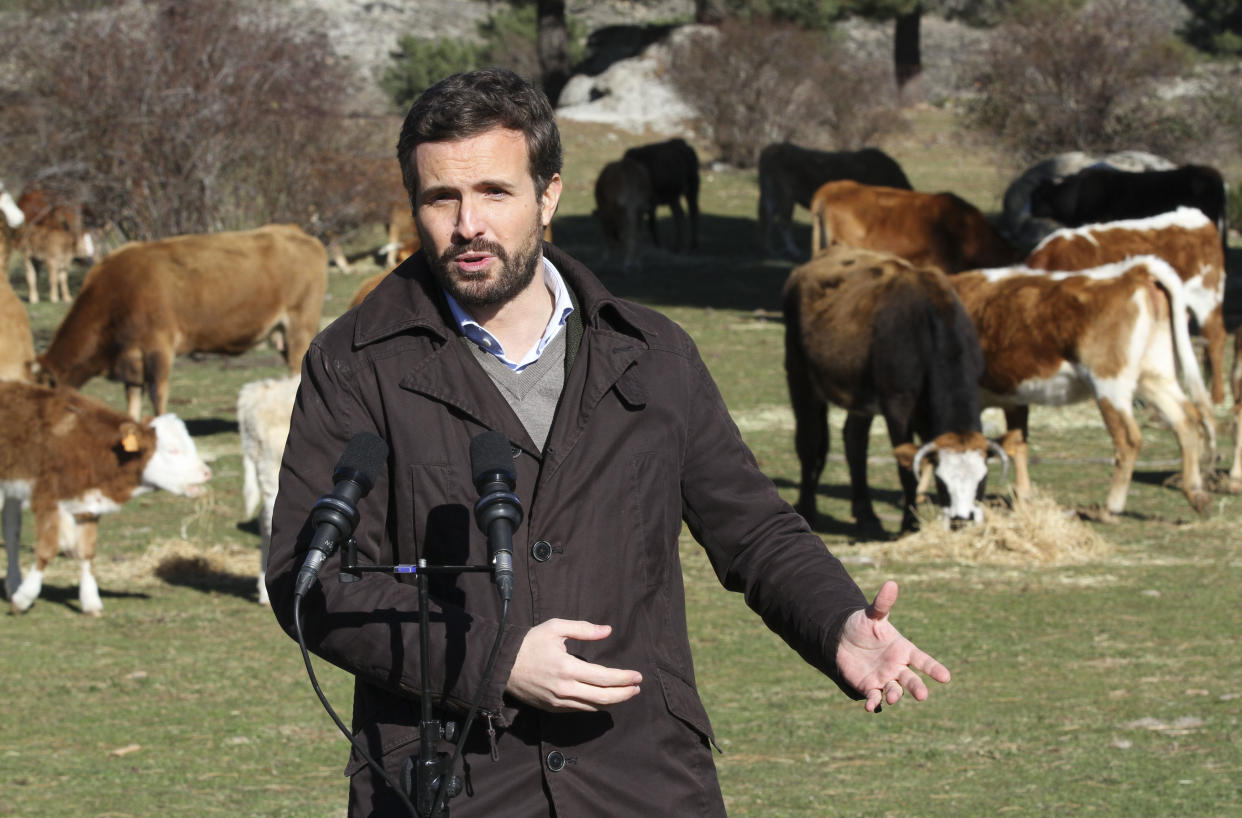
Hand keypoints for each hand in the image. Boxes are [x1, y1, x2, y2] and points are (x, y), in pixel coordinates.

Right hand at [505, 618, 642, 711]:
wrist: (502, 665)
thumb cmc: (530, 642)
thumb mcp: (555, 628)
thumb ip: (583, 629)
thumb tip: (607, 630)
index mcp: (567, 668)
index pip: (603, 678)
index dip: (623, 679)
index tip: (638, 676)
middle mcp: (565, 689)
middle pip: (602, 698)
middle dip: (624, 694)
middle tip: (637, 688)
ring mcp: (558, 702)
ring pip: (592, 707)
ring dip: (612, 702)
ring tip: (626, 693)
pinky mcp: (552, 708)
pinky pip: (579, 709)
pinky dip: (594, 705)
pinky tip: (603, 699)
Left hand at [836, 580, 950, 711]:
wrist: (842, 639)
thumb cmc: (863, 626)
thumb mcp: (872, 615)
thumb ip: (882, 604)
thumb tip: (891, 583)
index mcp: (903, 649)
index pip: (922, 660)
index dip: (934, 668)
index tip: (946, 677)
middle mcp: (897, 666)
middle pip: (911, 679)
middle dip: (917, 687)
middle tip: (922, 695)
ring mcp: (885, 678)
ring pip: (894, 690)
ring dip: (894, 695)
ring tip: (892, 697)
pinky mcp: (870, 686)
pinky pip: (874, 697)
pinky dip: (874, 702)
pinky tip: (870, 706)